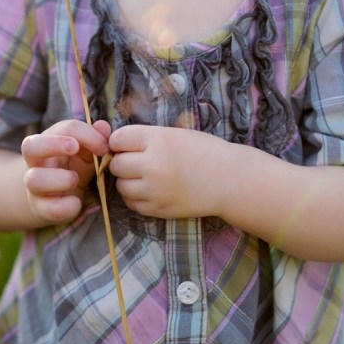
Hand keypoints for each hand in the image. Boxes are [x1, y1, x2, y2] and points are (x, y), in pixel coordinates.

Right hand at [21, 119, 111, 224]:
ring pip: (34, 179)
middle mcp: (36, 162)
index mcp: (48, 142)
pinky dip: (66, 206)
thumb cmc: (72, 168)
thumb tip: (103, 126)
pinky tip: (77, 203)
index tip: (104, 147)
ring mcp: (35, 186)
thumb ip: (95, 139)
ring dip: (59, 178)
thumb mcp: (84, 153)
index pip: (63, 128)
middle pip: (29, 146)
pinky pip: (49, 208)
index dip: (86, 134)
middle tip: (75, 148)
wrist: (54, 198)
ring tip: (75, 180)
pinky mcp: (41, 208)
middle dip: (54, 144)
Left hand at [108, 125, 229, 219]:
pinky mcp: (160, 209)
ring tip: (143, 176)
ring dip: (127, 181)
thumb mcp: (173, 134)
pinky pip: (132, 204)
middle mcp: (152, 165)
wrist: (229, 180)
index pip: (117, 139)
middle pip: (116, 164)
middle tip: (135, 161)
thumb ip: (145, 138)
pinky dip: (135, 197)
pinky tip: (149, 190)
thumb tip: (114, 143)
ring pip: (121, 186)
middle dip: (121, 162)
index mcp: (157, 140)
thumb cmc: (203, 150)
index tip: (125, 145)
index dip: (118, 142)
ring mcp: (155, 190)